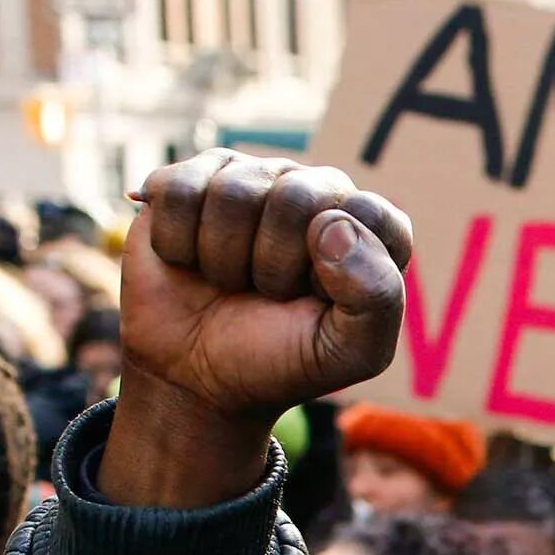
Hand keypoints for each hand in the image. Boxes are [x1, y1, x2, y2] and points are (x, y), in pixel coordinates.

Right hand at [103, 151, 413, 508]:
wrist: (194, 376)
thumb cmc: (279, 359)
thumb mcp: (348, 352)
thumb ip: (377, 296)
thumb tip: (334, 224)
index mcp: (368, 227)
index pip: (368, 212)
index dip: (336, 267)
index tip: (318, 300)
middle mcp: (314, 190)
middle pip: (294, 197)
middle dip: (272, 264)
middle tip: (267, 293)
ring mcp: (251, 178)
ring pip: (231, 193)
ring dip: (222, 258)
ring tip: (229, 281)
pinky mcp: (190, 179)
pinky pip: (178, 192)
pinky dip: (177, 244)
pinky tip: (190, 261)